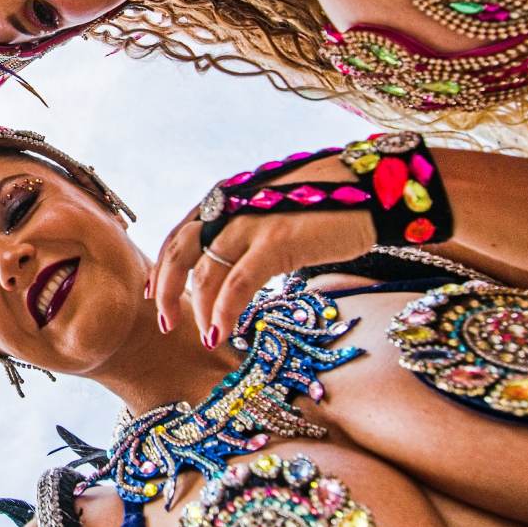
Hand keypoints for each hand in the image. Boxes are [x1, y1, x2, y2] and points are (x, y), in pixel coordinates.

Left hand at [150, 157, 375, 349]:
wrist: (372, 189)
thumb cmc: (328, 204)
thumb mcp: (273, 211)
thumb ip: (247, 230)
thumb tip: (233, 263)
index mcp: (226, 196)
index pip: (180, 233)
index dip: (164, 266)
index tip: (155, 293)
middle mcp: (230, 205)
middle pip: (179, 251)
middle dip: (166, 290)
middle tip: (165, 322)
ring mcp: (251, 222)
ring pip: (205, 272)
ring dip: (200, 309)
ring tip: (206, 337)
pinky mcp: (275, 242)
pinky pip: (237, 284)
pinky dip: (225, 311)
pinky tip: (223, 332)